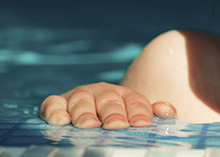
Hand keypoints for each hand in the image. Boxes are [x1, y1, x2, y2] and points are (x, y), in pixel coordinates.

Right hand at [39, 82, 176, 129]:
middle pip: (109, 100)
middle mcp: (103, 93)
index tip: (141, 124)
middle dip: (113, 112)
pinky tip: (60, 120)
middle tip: (116, 125)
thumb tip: (167, 111)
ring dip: (84, 112)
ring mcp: (80, 97)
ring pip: (81, 99)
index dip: (139, 111)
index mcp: (127, 97)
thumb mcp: (140, 119)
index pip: (136, 101)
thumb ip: (156, 114)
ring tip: (89, 125)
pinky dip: (54, 110)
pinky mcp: (58, 104)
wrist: (99, 120)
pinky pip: (52, 103)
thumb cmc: (123, 123)